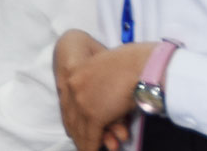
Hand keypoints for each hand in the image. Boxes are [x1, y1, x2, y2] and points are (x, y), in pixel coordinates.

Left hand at [55, 30, 147, 150]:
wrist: (139, 63)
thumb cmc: (132, 64)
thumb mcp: (107, 72)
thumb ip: (100, 86)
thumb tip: (106, 105)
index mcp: (75, 72)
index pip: (67, 101)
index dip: (71, 118)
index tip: (72, 130)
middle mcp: (73, 85)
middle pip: (71, 116)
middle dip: (76, 133)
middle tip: (80, 144)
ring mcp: (81, 100)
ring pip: (79, 128)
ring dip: (83, 143)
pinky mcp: (93, 113)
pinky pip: (90, 136)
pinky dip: (91, 147)